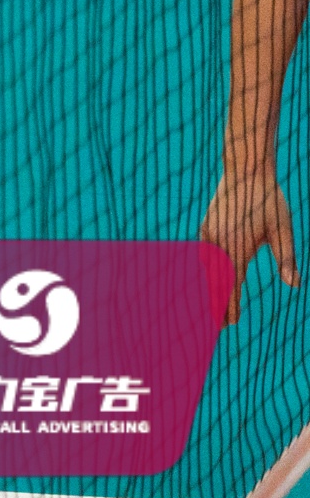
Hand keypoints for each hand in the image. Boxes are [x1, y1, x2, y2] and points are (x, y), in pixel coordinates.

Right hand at [201, 159, 300, 322]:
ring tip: (211, 307)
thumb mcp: (284, 230)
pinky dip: (205, 271)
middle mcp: (218, 243)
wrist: (247, 171)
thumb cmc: (269, 201)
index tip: (232, 322)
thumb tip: (294, 285)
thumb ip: (286, 258)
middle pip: (214, 281)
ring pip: (206, 269)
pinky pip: (203, 255)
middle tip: (218, 326)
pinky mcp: (206, 227)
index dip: (232, 305)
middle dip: (216, 304)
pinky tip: (208, 279)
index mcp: (237, 246)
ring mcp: (209, 234)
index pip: (232, 284)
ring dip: (208, 289)